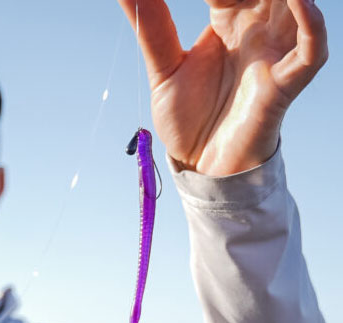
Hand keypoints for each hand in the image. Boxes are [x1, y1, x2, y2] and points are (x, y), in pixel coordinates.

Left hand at [118, 0, 327, 175]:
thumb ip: (150, 26)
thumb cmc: (189, 117)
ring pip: (294, 6)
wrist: (201, 166)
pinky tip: (300, 1)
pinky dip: (311, 25)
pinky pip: (310, 51)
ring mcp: (273, 55)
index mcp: (228, 20)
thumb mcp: (163, 68)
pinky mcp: (283, 86)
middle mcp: (256, 30)